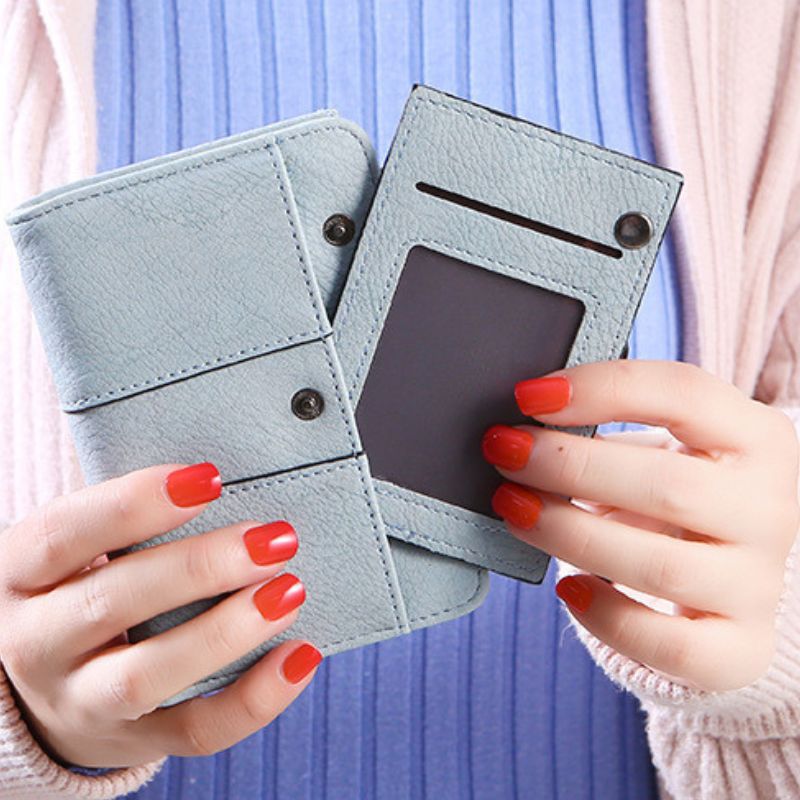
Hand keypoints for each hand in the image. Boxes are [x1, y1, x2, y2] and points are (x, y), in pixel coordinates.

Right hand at [0, 462, 320, 767]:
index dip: (134, 503)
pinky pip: (195, 731)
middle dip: (199, 567)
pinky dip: (255, 699)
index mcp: (22, 574)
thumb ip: (131, 520)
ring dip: (225, 632)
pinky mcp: (133, 740)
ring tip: (289, 592)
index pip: (64, 533)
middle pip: (111, 602)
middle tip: (272, 539)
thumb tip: (223, 481)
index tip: (209, 479)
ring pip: (145, 676)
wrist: (40, 684)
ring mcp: (80, 701)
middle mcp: (37, 642)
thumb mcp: (77, 548)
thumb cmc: (81, 584)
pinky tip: (299, 656)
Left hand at [482, 360, 799, 691]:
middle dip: (568, 466)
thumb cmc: (675, 491)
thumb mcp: (663, 447)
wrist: (729, 569)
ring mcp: (757, 584)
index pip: (684, 394)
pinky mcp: (740, 647)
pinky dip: (609, 619)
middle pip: (668, 486)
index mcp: (755, 439)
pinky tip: (568, 589)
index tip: (529, 396)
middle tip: (504, 451)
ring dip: (570, 535)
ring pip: (661, 569)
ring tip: (513, 509)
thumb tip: (521, 431)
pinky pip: (672, 646)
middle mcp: (769, 510)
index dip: (602, 388)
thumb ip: (610, 431)